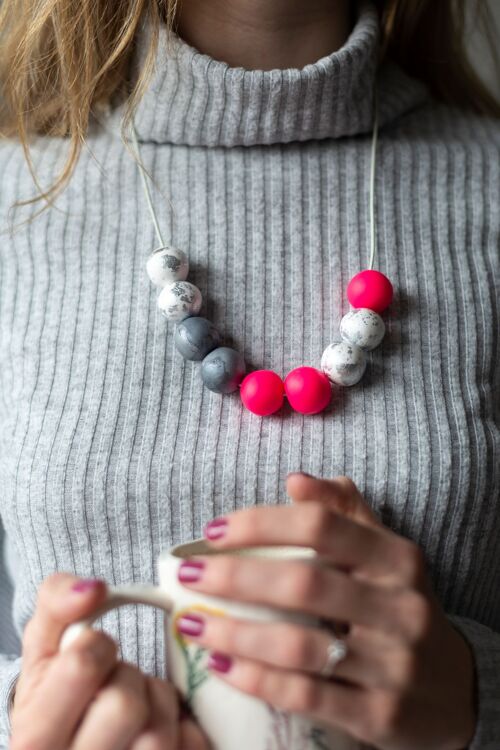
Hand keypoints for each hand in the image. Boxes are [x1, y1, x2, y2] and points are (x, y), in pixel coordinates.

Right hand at [10, 573, 208, 749]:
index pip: (82, 666)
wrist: (71, 741)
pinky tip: (162, 727)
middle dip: (129, 677)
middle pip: (124, 704)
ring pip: (159, 733)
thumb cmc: (59, 688)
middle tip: (117, 682)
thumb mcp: (44, 645)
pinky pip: (191, 746)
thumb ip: (58, 602)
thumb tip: (93, 589)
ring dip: (159, 704)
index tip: (95, 653)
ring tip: (140, 707)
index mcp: (36, 734)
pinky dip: (184, 727)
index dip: (98, 645)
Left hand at [173, 474, 475, 749]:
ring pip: (299, 645)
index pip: (321, 525)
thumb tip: (296, 480)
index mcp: (397, 558)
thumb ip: (344, 512)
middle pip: (304, 583)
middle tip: (187, 574)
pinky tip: (221, 665)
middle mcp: (401, 607)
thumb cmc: (399, 608)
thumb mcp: (385, 555)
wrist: (453, 691)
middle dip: (235, 576)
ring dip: (236, 632)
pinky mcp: (379, 715)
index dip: (262, 523)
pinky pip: (305, 695)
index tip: (214, 531)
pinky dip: (255, 679)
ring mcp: (393, 665)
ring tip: (191, 622)